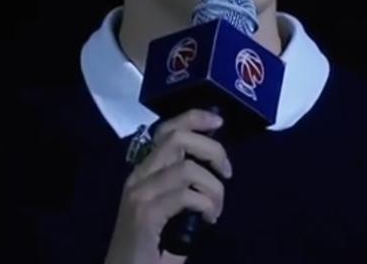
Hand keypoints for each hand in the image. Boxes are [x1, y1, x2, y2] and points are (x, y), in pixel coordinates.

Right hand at [104, 109, 232, 263]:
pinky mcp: (144, 215)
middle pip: (177, 138)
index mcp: (145, 171)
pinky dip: (205, 203)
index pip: (166, 130)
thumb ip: (185, 186)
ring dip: (213, 187)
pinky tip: (208, 218)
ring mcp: (139, 194)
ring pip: (186, 168)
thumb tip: (214, 167)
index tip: (218, 122)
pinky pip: (184, 196)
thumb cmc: (152, 248)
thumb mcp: (172, 209)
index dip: (194, 118)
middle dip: (212, 149)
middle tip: (227, 172)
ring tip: (216, 208)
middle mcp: (139, 176)